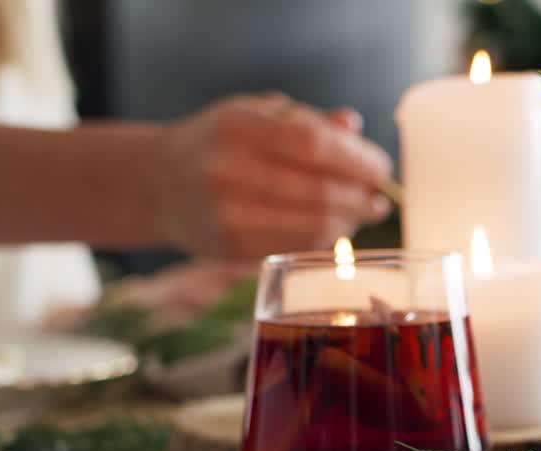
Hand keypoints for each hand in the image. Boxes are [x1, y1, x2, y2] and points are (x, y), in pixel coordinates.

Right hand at [157, 94, 392, 258]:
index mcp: (236, 127)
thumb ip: (306, 119)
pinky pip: (297, 244)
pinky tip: (334, 225)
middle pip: (319, 192)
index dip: (356, 159)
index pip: (312, 144)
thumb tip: (353, 125)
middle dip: (362, 197)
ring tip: (362, 211)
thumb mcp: (255, 113)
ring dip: (350, 220)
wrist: (159, 183)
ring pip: (313, 225)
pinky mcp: (230, 248)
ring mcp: (226, 214)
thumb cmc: (219, 142)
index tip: (381, 168)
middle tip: (380, 198)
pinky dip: (326, 236)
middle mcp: (226, 170)